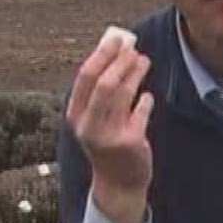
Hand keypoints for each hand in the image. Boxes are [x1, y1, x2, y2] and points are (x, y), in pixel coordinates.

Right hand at [67, 36, 152, 222]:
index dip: (102, 54)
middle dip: (120, 61)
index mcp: (75, 116)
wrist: (117, 183)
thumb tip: (115, 52)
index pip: (85, 77)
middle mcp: (89, 125)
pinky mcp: (131, 142)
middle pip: (104, 83)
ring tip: (143, 61)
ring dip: (135, 73)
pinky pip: (141, 111)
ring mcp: (109, 135)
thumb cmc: (106, 144)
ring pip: (124, 94)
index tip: (115, 39)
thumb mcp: (93, 121)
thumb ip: (99, 92)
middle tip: (133, 48)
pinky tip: (147, 96)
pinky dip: (145, 100)